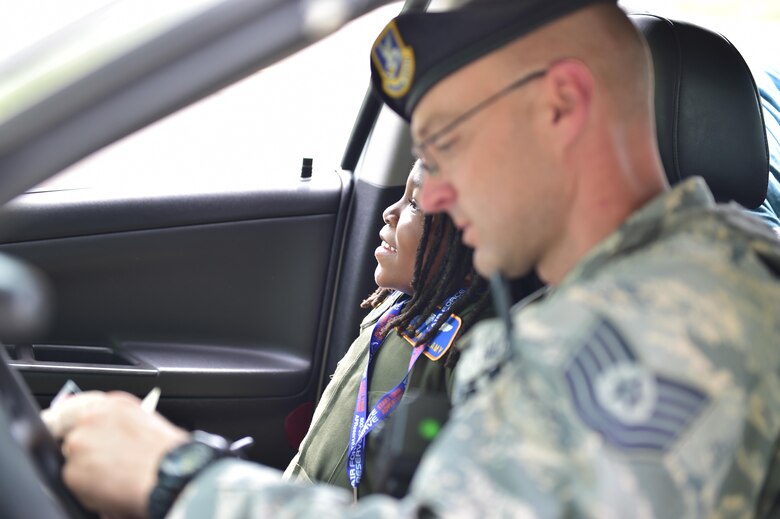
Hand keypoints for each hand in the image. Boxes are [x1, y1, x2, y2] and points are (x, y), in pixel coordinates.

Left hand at [46, 391, 187, 517]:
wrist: (171, 474)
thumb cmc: (170, 453)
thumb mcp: (148, 424)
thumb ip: (122, 424)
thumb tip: (113, 436)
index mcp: (113, 403)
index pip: (79, 406)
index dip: (75, 422)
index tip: (69, 430)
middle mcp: (91, 417)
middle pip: (74, 435)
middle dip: (86, 450)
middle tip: (108, 462)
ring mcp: (78, 443)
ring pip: (74, 460)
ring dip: (88, 470)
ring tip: (115, 478)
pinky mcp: (72, 470)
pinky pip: (75, 483)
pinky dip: (89, 490)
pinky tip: (111, 489)